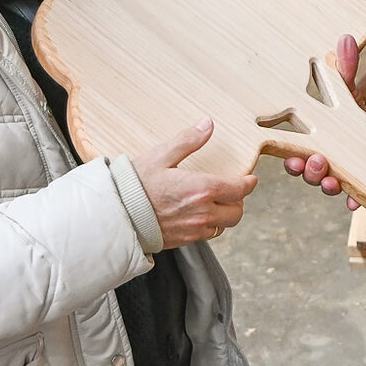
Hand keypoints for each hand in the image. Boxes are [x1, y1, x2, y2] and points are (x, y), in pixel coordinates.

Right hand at [130, 119, 258, 247]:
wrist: (116, 214)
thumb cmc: (135, 184)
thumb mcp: (161, 155)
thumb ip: (188, 140)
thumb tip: (207, 125)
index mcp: (202, 188)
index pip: (239, 189)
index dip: (249, 183)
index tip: (250, 179)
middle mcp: (203, 212)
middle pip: (237, 212)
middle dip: (238, 201)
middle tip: (231, 191)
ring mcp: (193, 229)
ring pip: (223, 226)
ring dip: (224, 215)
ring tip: (215, 203)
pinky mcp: (183, 241)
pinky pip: (207, 235)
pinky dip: (209, 226)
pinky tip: (198, 215)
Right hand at [281, 34, 363, 210]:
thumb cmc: (352, 103)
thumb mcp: (347, 85)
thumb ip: (345, 68)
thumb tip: (346, 40)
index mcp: (311, 138)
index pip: (295, 154)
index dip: (293, 160)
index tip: (294, 158)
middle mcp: (321, 158)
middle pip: (309, 173)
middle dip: (310, 172)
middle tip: (317, 164)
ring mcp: (341, 169)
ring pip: (329, 184)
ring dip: (328, 185)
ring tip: (334, 180)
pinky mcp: (359, 176)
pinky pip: (353, 193)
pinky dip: (352, 199)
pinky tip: (353, 202)